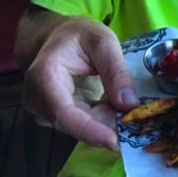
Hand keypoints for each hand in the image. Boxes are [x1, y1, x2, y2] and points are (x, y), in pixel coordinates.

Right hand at [22, 18, 139, 150]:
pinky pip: (83, 124)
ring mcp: (45, 111)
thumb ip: (116, 71)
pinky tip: (124, 115)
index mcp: (44, 77)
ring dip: (108, 125)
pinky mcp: (57, 116)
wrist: (58, 37)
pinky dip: (104, 121)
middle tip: (140, 126)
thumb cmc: (78, 35)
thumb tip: (129, 105)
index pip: (64, 113)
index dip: (90, 131)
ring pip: (80, 127)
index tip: (116, 142)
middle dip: (108, 128)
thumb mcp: (103, 42)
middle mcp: (37, 100)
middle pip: (74, 124)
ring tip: (136, 118)